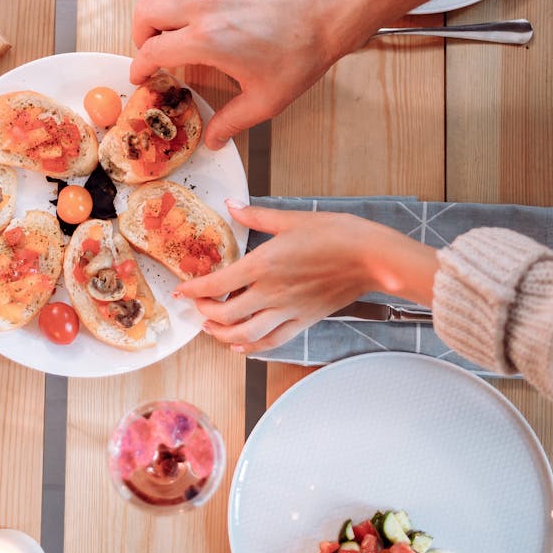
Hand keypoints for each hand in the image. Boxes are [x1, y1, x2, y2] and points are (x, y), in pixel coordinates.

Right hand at [131, 0, 350, 149]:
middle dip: (140, 35)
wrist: (328, 15)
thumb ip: (230, 122)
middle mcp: (205, 10)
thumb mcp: (264, 101)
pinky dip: (199, 15)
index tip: (140, 78)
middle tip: (153, 56)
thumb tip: (212, 140)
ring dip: (169, 25)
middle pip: (147, 12)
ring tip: (187, 49)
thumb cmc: (299, 57)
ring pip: (173, 2)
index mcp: (206, 41)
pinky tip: (225, 33)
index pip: (152, 49)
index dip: (139, 66)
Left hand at [174, 204, 438, 354]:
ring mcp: (287, 311)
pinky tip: (241, 346)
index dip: (193, 291)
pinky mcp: (303, 321)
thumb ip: (257, 215)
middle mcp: (270, 293)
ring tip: (213, 327)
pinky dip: (251, 347)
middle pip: (225, 315)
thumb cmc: (337, 234)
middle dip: (205, 313)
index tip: (180, 292)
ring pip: (245, 335)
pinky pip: (271, 341)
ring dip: (222, 335)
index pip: (216, 285)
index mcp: (263, 265)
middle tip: (197, 307)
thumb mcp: (292, 219)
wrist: (372, 258)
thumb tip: (232, 205)